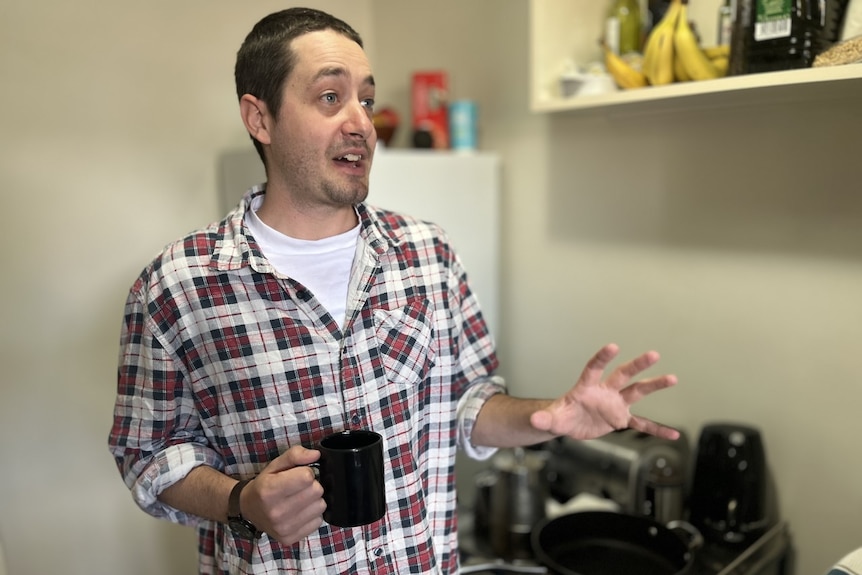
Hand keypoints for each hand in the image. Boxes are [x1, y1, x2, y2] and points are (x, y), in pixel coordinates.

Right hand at [240, 445, 324, 544]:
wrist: (248, 509)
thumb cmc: (264, 484)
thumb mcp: (275, 464)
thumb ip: (296, 455)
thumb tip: (316, 455)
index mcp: (269, 490)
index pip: (307, 477)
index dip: (306, 472)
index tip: (298, 474)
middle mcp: (276, 512)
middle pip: (317, 491)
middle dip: (312, 485)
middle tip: (300, 487)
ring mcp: (283, 528)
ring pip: (321, 506)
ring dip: (314, 500)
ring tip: (300, 499)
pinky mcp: (290, 538)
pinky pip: (318, 522)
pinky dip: (312, 515)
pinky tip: (300, 511)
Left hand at [530, 343, 678, 440]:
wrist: (570, 423)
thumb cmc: (561, 416)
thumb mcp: (552, 419)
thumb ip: (545, 419)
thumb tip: (535, 421)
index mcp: (587, 387)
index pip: (594, 368)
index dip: (602, 358)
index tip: (612, 347)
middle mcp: (605, 391)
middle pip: (623, 374)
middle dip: (637, 365)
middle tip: (653, 354)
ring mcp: (615, 404)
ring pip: (637, 391)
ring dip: (654, 385)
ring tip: (672, 378)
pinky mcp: (621, 419)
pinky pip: (641, 424)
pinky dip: (656, 429)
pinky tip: (672, 434)